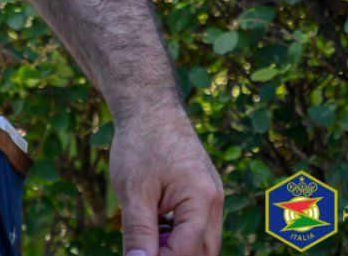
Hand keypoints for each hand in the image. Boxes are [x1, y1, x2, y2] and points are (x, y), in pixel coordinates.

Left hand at [111, 101, 222, 255]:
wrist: (149, 106)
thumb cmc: (141, 143)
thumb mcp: (133, 190)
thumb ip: (139, 231)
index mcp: (201, 199)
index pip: (187, 249)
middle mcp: (214, 201)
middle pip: (204, 251)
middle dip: (175, 255)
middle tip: (144, 249)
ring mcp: (211, 197)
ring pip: (201, 241)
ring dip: (176, 247)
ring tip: (147, 236)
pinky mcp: (201, 194)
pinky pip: (195, 226)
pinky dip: (176, 234)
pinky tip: (152, 226)